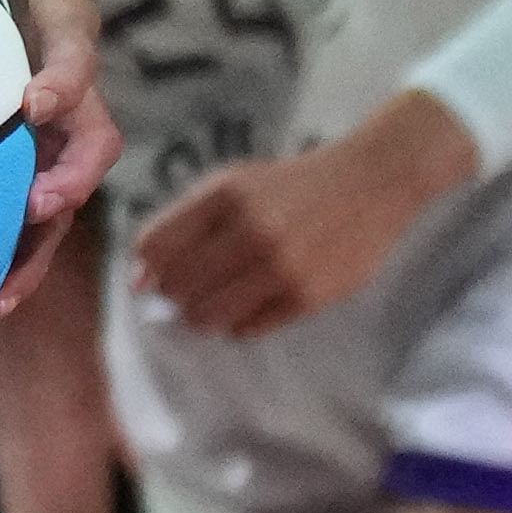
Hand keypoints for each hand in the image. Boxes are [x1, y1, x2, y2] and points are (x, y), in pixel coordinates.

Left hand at [0, 0, 119, 313]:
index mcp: (65, 17)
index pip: (76, 50)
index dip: (64, 78)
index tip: (32, 104)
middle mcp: (66, 76)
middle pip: (85, 143)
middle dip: (64, 184)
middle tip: (31, 211)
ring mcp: (46, 118)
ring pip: (56, 192)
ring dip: (33, 244)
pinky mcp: (17, 144)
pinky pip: (19, 204)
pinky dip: (3, 247)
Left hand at [127, 90, 476, 341]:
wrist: (373, 182)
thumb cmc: (291, 185)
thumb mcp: (233, 185)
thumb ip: (182, 224)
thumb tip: (138, 281)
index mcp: (225, 195)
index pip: (153, 247)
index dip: (151, 264)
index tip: (163, 268)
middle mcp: (250, 230)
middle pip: (176, 287)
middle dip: (176, 292)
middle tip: (197, 284)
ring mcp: (280, 266)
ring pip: (205, 317)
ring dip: (203, 314)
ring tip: (223, 295)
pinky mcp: (307, 297)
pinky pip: (245, 330)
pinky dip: (240, 321)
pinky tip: (255, 298)